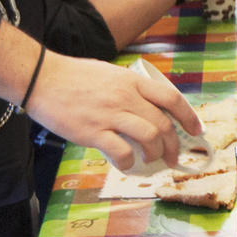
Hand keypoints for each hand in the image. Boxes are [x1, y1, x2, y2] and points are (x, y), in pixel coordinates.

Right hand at [27, 52, 200, 170]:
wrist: (40, 78)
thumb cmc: (72, 76)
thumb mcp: (109, 73)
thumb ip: (129, 88)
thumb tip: (147, 106)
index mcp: (131, 81)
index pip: (171, 98)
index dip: (189, 116)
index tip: (195, 130)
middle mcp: (125, 97)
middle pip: (163, 123)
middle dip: (173, 145)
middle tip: (171, 157)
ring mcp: (110, 115)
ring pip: (149, 137)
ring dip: (154, 154)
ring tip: (149, 160)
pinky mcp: (93, 132)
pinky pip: (121, 152)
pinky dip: (128, 162)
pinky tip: (125, 163)